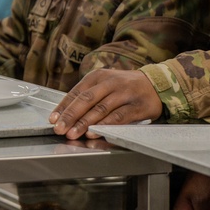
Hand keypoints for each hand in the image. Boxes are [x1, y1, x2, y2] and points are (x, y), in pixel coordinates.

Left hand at [49, 69, 163, 138]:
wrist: (156, 84)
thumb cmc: (124, 87)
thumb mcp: (105, 85)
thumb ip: (88, 97)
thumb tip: (65, 115)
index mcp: (98, 76)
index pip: (76, 92)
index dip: (63, 107)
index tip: (53, 119)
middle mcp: (110, 82)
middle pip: (86, 100)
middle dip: (70, 116)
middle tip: (59, 128)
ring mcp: (124, 93)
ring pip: (100, 109)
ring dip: (84, 123)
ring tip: (73, 133)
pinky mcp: (137, 106)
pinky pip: (118, 117)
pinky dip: (104, 125)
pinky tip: (93, 132)